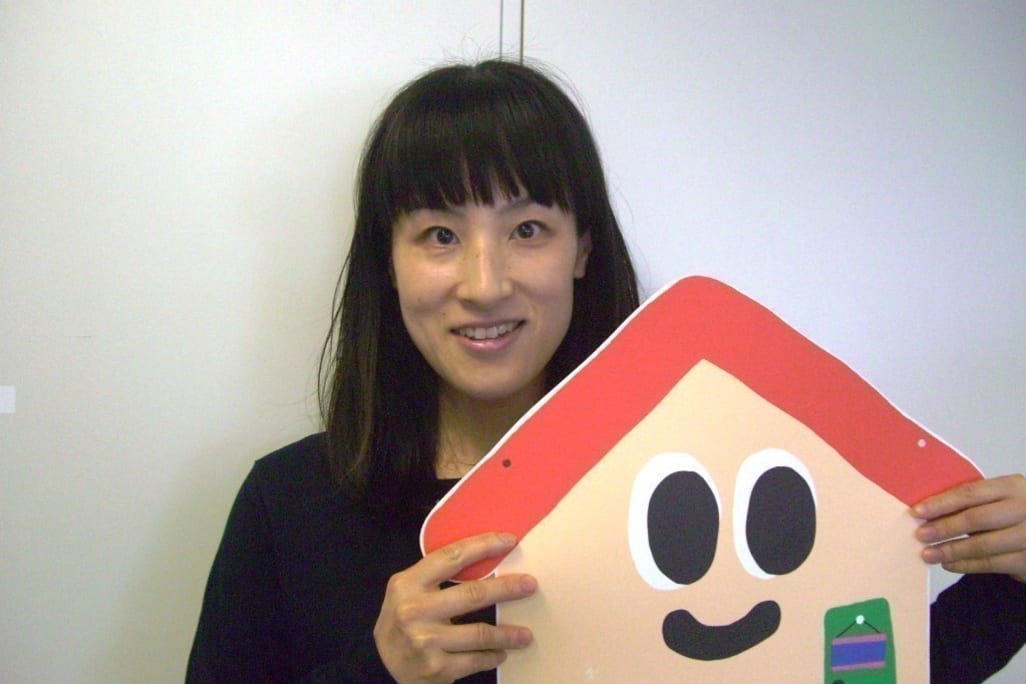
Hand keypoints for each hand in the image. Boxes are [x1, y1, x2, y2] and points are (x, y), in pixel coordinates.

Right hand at [373, 532, 536, 683]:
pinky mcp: (436, 668)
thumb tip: (485, 558)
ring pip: (480, 633)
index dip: (483, 546)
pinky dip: (492, 656)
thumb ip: (435, 577)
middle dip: (507, 588)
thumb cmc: (402, 620)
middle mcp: (414, 610)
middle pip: (472, 594)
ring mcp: (425, 641)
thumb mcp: (408, 591)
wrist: (384, 665)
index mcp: (408, 583)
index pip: (451, 557)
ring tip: (525, 634)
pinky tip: (502, 653)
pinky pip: (475, 660)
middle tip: (530, 585)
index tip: (508, 540)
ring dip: (508, 634)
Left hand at [913, 474, 1025, 581]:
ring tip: (927, 554)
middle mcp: (1024, 509)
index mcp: (1011, 486)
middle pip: (976, 518)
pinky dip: (966, 565)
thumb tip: (929, 512)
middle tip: (920, 535)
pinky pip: (992, 564)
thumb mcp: (1000, 499)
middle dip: (944, 527)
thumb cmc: (1014, 512)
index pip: (970, 492)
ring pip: (983, 545)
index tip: (916, 511)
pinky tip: (948, 564)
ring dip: (951, 550)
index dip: (942, 502)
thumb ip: (974, 502)